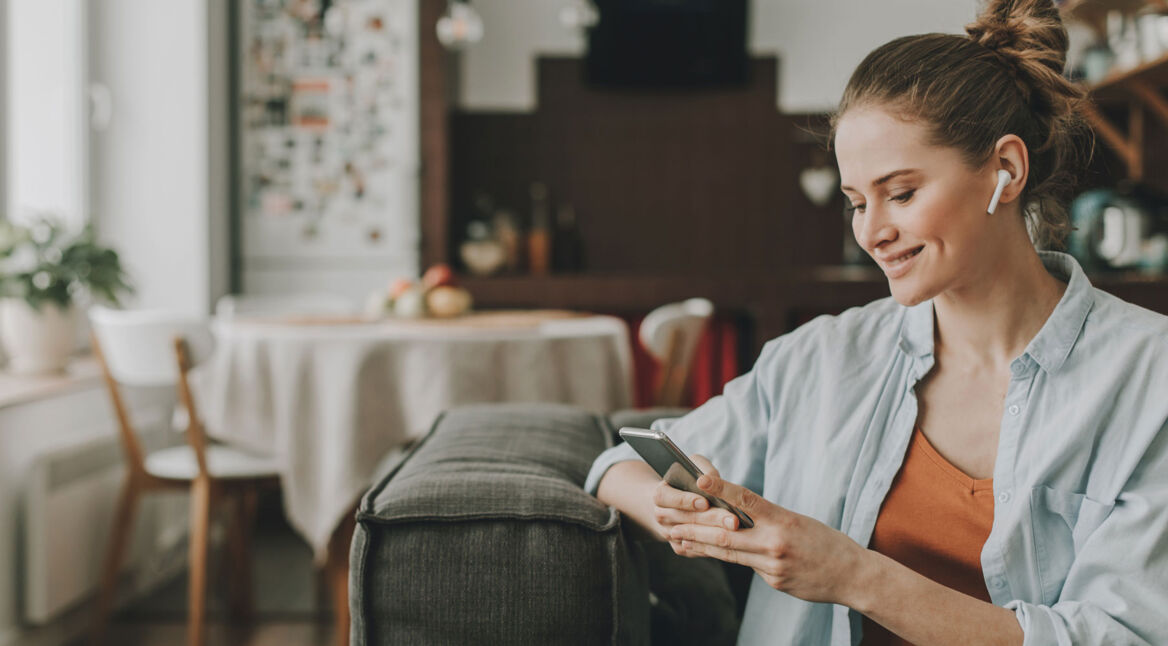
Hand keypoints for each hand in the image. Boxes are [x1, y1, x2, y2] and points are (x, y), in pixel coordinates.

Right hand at [650, 455, 738, 547]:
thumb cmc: (686, 481)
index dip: (685, 500)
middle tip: (733, 520)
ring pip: (692, 537)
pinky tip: (731, 543)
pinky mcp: (679, 547)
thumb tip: (712, 479)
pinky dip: (713, 547)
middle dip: (710, 519)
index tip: (705, 502)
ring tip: (736, 531)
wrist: (673, 503)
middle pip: (685, 519)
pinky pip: (696, 550)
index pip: (667, 498)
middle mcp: (661, 516)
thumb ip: (703, 469)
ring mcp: (669, 534)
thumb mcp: (692, 467)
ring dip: (715, 535)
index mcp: (660, 495)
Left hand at [668, 472, 869, 606]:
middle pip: (725, 533)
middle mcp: (774, 543)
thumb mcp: (798, 521)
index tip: (699, 478)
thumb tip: (736, 514)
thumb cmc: (826, 541)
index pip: (746, 499)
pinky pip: (744, 566)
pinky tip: (703, 553)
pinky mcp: (773, 581)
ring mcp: (772, 565)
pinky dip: (723, 557)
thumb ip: (767, 518)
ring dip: (699, 545)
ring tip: (676, 538)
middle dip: (694, 527)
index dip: (721, 488)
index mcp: (783, 520)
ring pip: (728, 552)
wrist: (852, 576)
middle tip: (669, 521)